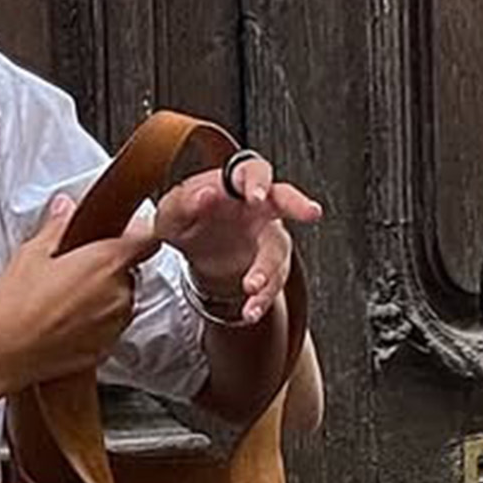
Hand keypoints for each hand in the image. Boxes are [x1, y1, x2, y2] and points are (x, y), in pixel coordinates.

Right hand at [0, 189, 166, 396]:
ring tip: (63, 301)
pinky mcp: (105, 349)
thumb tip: (66, 208)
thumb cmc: (14, 306)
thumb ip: (58, 227)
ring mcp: (115, 324)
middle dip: (107, 270)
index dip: (136, 235)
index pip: (147, 239)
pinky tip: (62, 323)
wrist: (1, 353)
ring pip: (120, 302)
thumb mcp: (32, 254)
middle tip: (72, 272)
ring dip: (101, 298)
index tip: (121, 236)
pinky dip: (92, 325)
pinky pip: (108, 329)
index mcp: (107, 261)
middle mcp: (120, 293)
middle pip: (130, 272)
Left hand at [150, 150, 325, 327]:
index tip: (255, 195)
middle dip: (298, 205)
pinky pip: (273, 280)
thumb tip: (202, 195)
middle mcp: (259, 205)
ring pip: (278, 249)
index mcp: (234, 183)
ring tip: (251, 287)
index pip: (252, 171)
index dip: (257, 181)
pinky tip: (250, 310)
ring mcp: (268, 234)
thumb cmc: (187, 216)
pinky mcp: (270, 263)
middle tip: (310, 213)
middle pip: (285, 198)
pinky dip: (262, 297)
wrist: (196, 244)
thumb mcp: (172, 210)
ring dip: (268, 269)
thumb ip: (183, 202)